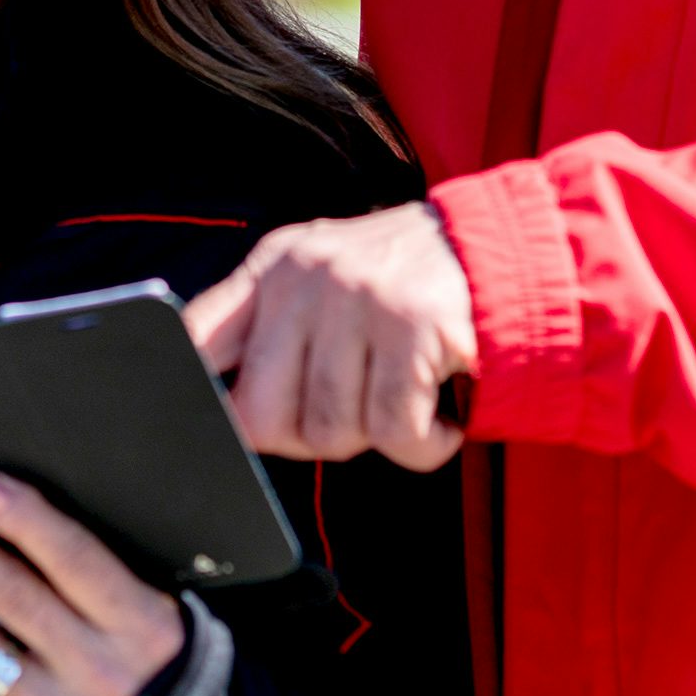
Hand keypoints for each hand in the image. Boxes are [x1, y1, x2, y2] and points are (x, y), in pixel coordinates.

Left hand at [183, 200, 476, 470]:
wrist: (501, 250)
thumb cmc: (399, 286)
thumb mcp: (321, 280)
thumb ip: (269, 331)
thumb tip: (224, 410)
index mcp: (273, 270)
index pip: (197, 338)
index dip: (194, 397)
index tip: (212, 431)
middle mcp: (307, 279)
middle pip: (261, 415)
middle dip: (304, 438)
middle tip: (348, 417)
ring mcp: (360, 300)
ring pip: (331, 431)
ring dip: (374, 438)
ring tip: (400, 399)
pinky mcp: (414, 328)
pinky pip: (395, 435)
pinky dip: (423, 445)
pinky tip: (438, 414)